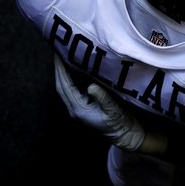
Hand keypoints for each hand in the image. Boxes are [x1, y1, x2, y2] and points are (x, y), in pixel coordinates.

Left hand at [51, 55, 165, 153]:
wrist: (126, 135)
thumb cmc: (120, 124)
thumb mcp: (114, 110)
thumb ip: (102, 98)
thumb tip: (91, 86)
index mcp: (79, 109)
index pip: (65, 86)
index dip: (60, 70)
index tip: (58, 54)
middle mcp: (75, 108)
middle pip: (62, 85)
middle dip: (59, 68)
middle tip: (58, 50)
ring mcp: (79, 107)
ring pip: (66, 87)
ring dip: (64, 72)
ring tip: (64, 55)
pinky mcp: (85, 105)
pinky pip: (73, 88)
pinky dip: (71, 77)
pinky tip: (74, 67)